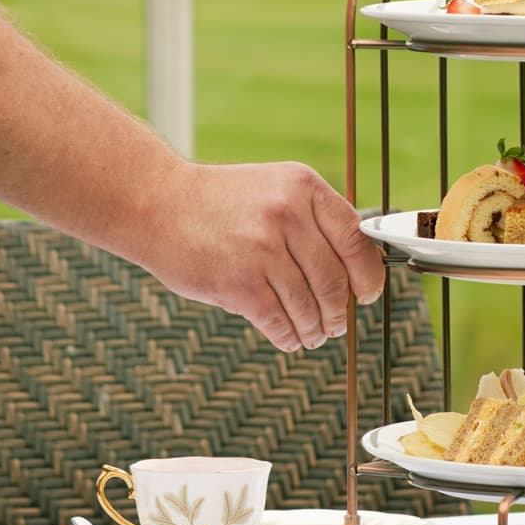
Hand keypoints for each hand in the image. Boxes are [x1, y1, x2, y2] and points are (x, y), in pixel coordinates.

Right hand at [130, 160, 383, 352]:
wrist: (156, 203)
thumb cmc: (218, 202)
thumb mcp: (273, 189)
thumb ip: (312, 220)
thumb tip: (355, 269)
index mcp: (302, 187)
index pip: (356, 239)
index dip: (368, 275)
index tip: (366, 293)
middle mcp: (286, 214)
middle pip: (335, 281)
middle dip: (339, 312)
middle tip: (335, 323)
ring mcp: (262, 250)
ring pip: (310, 307)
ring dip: (315, 330)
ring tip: (312, 334)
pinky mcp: (239, 284)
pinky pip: (280, 322)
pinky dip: (289, 337)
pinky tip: (288, 337)